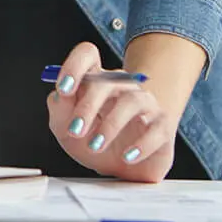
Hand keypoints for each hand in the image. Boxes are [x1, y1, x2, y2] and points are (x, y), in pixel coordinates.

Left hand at [47, 42, 175, 181]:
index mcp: (94, 78)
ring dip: (111, 125)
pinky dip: (140, 144)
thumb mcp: (65, 128)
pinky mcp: (162, 125)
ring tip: (96, 145)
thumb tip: (59, 96)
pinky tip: (126, 156)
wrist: (124, 168)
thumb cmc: (91, 139)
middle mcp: (120, 84)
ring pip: (131, 102)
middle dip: (87, 106)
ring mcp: (144, 102)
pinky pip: (155, 129)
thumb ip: (59, 109)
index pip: (87, 54)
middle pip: (105, 82)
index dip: (74, 66)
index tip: (63, 89)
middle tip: (74, 131)